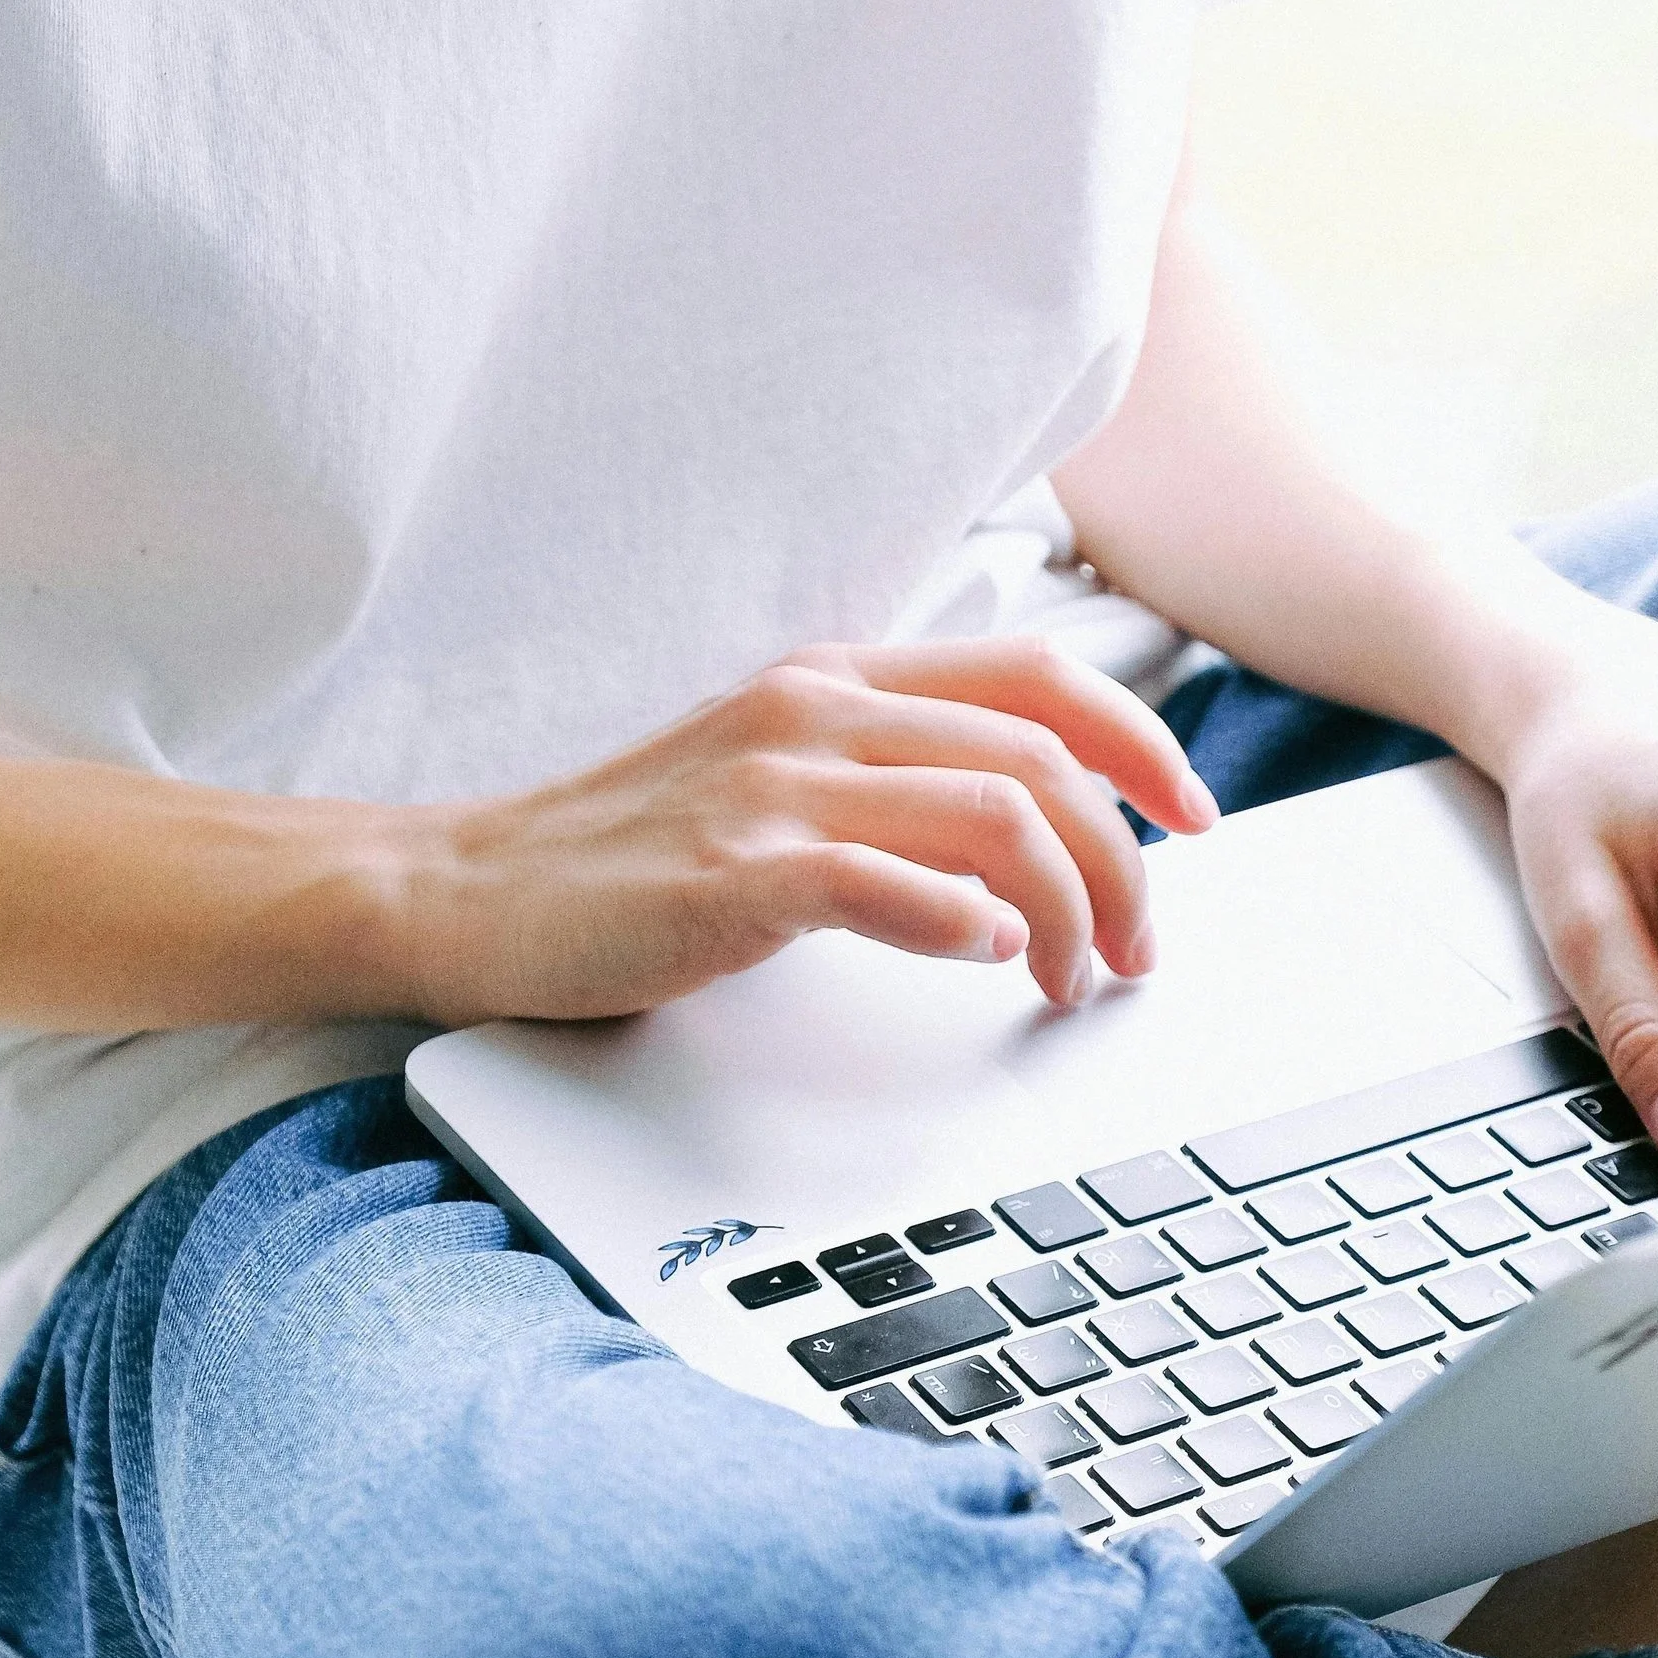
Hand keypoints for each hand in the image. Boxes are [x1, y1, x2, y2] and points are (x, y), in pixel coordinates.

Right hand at [397, 638, 1217, 1024]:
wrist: (463, 891)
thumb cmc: (628, 854)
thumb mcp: (777, 779)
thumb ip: (890, 777)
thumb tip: (1030, 823)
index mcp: (837, 680)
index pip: (1039, 677)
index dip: (1141, 741)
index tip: (1194, 816)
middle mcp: (815, 713)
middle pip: (1042, 756)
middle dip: (1125, 860)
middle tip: (1140, 947)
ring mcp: (770, 788)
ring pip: (992, 816)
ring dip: (1068, 910)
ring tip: (1074, 979)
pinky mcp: (729, 873)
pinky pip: (883, 884)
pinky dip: (962, 923)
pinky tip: (994, 957)